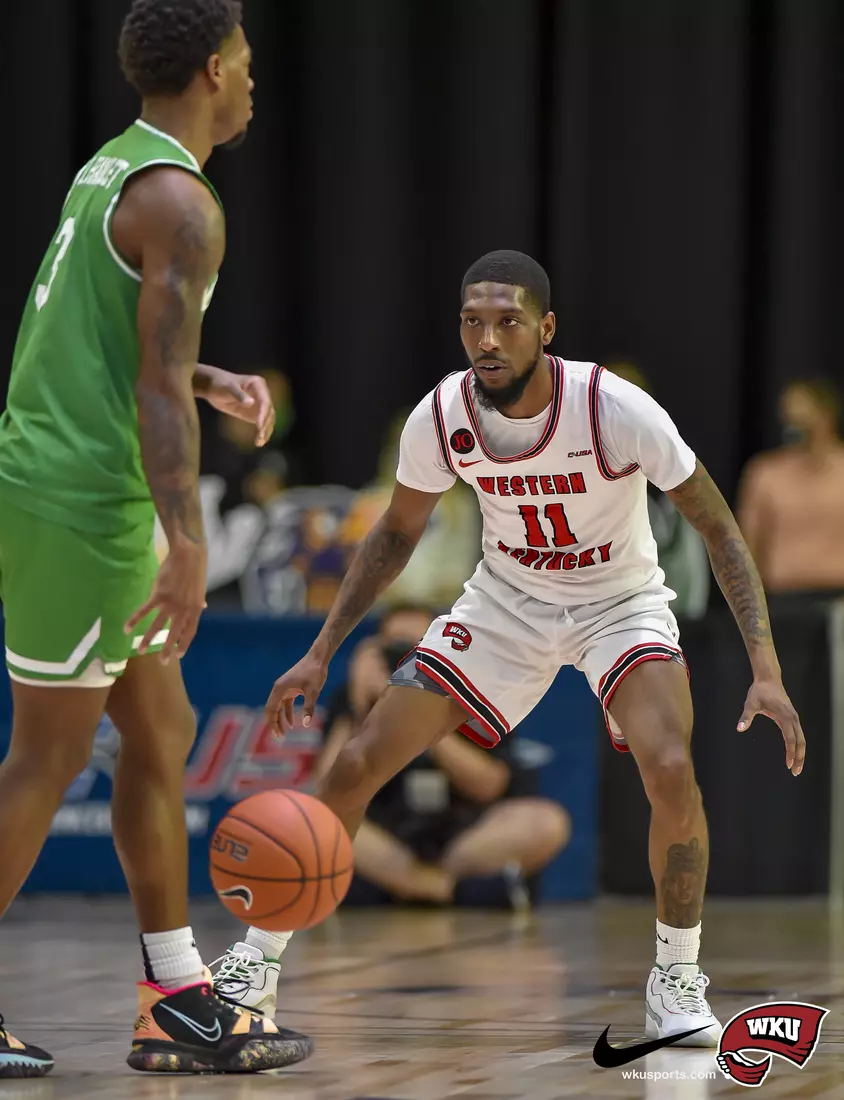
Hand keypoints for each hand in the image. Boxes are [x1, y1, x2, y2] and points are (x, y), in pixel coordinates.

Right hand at [125, 543, 207, 663]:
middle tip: (162, 662)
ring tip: (142, 651)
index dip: (184, 643)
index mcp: (195, 609)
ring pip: (157, 626)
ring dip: (149, 639)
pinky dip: (134, 620)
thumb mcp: (200, 588)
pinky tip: (126, 629)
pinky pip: (144, 611)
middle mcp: (183, 610)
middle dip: (168, 649)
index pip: (190, 631)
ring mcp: (170, 604)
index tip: (179, 654)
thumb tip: (203, 606)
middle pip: (174, 633)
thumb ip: (198, 600)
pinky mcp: (158, 596)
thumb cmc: (195, 570)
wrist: (188, 555)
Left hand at [202, 367, 275, 445]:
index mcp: (258, 384)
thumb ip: (239, 395)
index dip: (263, 414)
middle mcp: (262, 394)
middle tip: (260, 438)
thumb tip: (250, 403)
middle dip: (265, 425)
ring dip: (265, 431)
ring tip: (259, 443)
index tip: (260, 426)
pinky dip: (261, 433)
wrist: (213, 387)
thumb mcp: (228, 388)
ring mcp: (260, 404)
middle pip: (269, 412)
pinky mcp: (255, 413)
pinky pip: (261, 424)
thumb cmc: (220, 384)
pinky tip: (259, 442)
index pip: (265, 401)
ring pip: (268, 419)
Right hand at [266, 652, 327, 735]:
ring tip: (283, 734)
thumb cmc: (315, 673)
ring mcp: (284, 688)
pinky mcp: (291, 688)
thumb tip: (306, 724)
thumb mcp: (313, 691)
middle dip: (274, 724)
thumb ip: (309, 708)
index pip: (271, 710)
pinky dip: (288, 713)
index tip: (277, 735)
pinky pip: (286, 703)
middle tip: (279, 738)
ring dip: (280, 719)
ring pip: (278, 707)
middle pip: (272, 709)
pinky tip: (293, 723)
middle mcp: (279, 688)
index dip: (272, 723)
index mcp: (279, 689)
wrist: (318, 658)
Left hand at [738, 678, 805, 775]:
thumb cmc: (759, 691)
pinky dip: (798, 745)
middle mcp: (793, 718)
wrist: (768, 679)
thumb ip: (746, 717)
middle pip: (801, 742)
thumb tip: (739, 729)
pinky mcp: (792, 717)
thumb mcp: (751, 703)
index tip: (788, 765)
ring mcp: (794, 717)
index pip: (790, 739)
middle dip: (800, 757)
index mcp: (785, 717)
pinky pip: (798, 734)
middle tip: (795, 772)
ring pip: (802, 739)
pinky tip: (794, 753)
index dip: (790, 753)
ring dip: (800, 753)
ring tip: (796, 766)